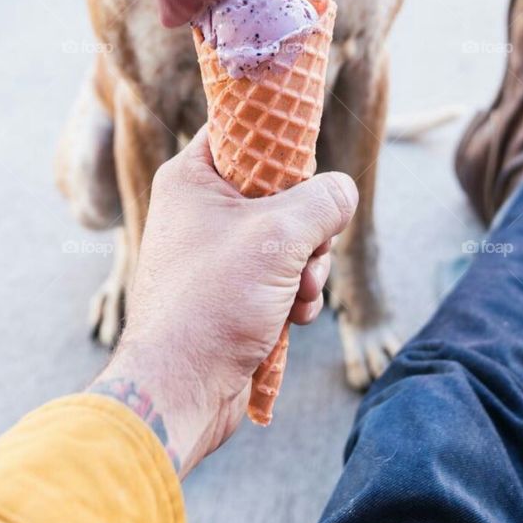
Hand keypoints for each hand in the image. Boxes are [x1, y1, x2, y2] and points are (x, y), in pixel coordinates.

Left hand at [90, 126, 356, 475]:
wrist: (179, 390)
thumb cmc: (214, 301)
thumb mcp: (280, 236)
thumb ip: (323, 200)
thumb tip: (343, 190)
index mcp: (192, 177)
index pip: (242, 132)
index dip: (280, 141)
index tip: (310, 161)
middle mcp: (199, 209)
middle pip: (279, 190)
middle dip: (309, 227)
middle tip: (308, 251)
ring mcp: (215, 253)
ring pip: (287, 237)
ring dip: (308, 267)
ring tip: (299, 294)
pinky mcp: (230, 292)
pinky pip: (279, 276)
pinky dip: (294, 294)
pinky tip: (292, 318)